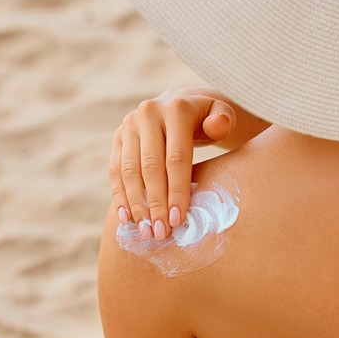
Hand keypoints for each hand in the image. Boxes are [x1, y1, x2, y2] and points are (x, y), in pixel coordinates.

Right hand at [109, 89, 235, 239]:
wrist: (179, 105)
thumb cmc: (205, 119)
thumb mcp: (221, 115)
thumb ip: (223, 120)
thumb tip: (217, 126)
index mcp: (175, 109)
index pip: (176, 157)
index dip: (176, 190)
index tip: (178, 219)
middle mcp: (147, 114)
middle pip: (150, 167)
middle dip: (155, 203)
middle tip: (161, 232)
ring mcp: (129, 125)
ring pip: (129, 171)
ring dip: (136, 204)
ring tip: (146, 231)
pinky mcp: (117, 137)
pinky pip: (115, 170)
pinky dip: (120, 196)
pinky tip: (127, 218)